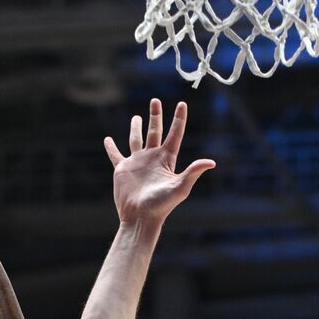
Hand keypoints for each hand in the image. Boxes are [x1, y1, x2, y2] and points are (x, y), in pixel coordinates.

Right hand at [104, 99, 214, 224]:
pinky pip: (115, 155)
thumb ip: (193, 172)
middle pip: (155, 131)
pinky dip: (111, 147)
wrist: (141, 217)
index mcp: (166, 159)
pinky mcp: (122, 169)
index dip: (178, 119)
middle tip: (155, 101)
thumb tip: (211, 162)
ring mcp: (137, 163)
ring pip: (136, 140)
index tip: (182, 103)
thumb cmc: (162, 205)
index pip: (174, 134)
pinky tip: (107, 140)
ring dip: (136, 128)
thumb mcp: (180, 187)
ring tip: (136, 117)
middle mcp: (152, 158)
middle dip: (155, 116)